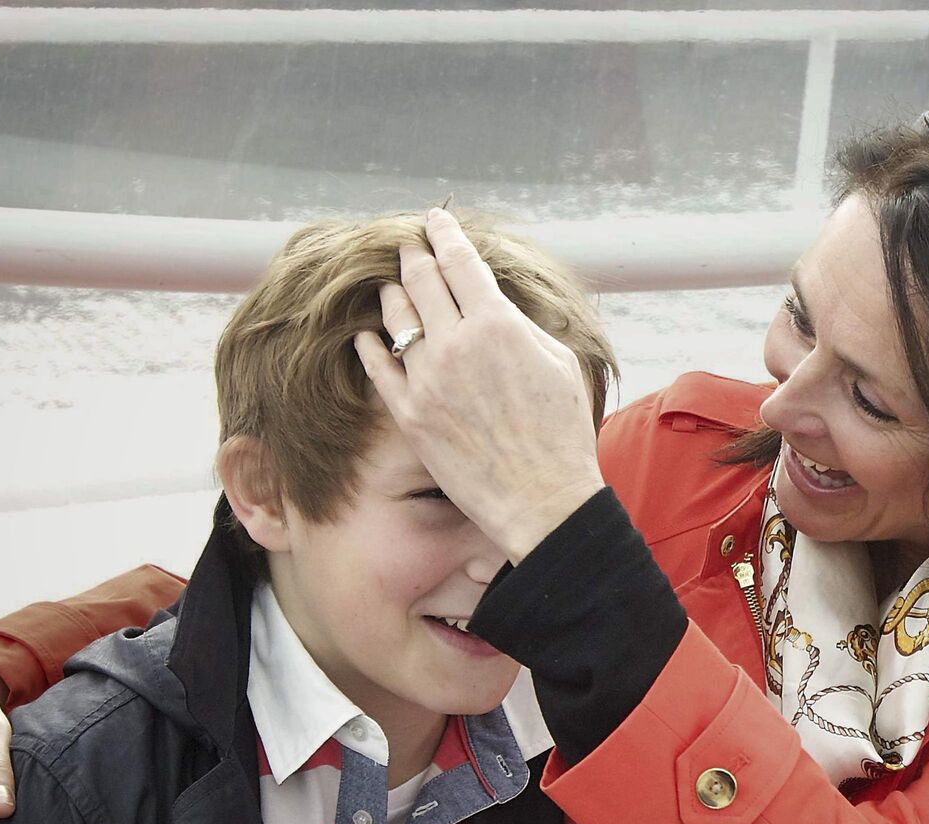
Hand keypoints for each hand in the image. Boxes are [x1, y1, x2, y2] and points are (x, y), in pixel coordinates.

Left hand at [354, 208, 605, 561]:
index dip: (444, 233)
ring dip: (390, 293)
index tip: (435, 220)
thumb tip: (493, 304)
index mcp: (498, 323)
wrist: (542, 498)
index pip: (460, 261)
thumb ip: (521, 325)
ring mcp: (427, 379)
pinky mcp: (410, 414)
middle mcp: (456, 343)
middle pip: (419, 280)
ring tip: (389, 284)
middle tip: (406, 245)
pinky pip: (378, 368)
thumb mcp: (558, 362)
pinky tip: (366, 335)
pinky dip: (370, 346)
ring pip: (394, 318)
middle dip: (412, 255)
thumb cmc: (562, 432)